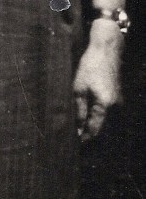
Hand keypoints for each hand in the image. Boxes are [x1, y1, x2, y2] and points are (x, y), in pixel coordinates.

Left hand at [73, 19, 123, 140]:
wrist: (107, 51)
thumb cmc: (90, 67)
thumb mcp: (78, 88)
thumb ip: (79, 111)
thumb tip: (78, 129)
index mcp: (105, 105)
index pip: (95, 130)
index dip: (86, 140)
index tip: (77, 147)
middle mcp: (116, 108)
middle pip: (105, 132)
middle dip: (93, 139)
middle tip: (79, 146)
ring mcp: (120, 104)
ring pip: (111, 126)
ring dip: (99, 132)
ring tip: (84, 136)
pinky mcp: (120, 100)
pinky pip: (112, 118)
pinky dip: (103, 123)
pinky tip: (92, 123)